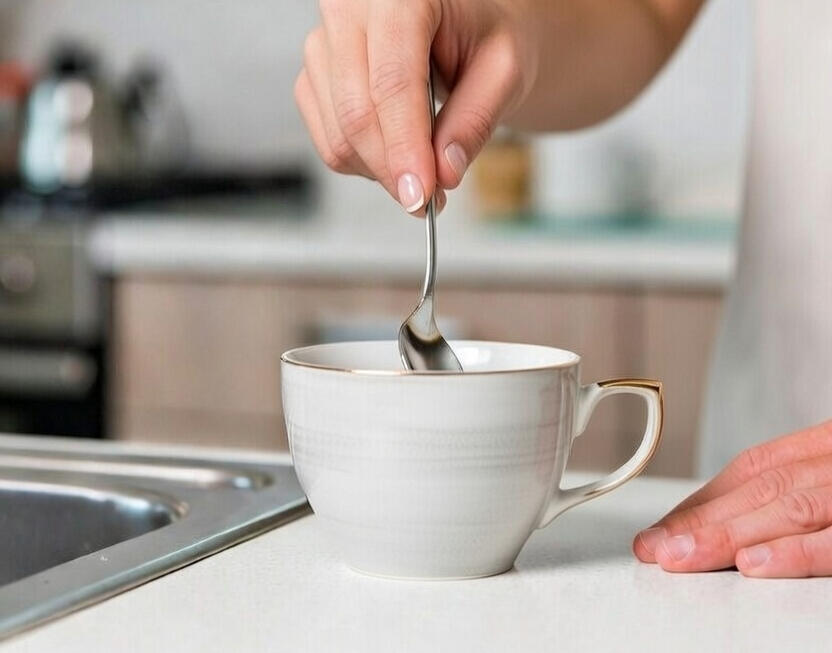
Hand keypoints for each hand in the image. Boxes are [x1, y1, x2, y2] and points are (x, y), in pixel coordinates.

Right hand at [294, 0, 536, 213]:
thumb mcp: (504, 70)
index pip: (392, 81)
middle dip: (393, 169)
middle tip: (429, 200)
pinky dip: (364, 163)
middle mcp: (349, 10)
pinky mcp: (314, 77)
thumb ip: (475, 121)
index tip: (422, 195)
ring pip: (338, 133)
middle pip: (356, 111)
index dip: (405, 146)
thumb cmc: (483, 37)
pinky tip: (396, 151)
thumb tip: (443, 172)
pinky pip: (329, 140)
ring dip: (381, 169)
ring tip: (423, 166)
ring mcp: (323, 43)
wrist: (462, 27)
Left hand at [633, 420, 831, 577]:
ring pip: (789, 510)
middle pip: (763, 488)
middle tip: (654, 546)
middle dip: (702, 519)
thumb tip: (736, 520)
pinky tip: (750, 564)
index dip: (706, 497)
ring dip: (727, 534)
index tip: (664, 526)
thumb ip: (801, 487)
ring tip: (680, 556)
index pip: (756, 467)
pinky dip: (792, 552)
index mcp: (829, 447)